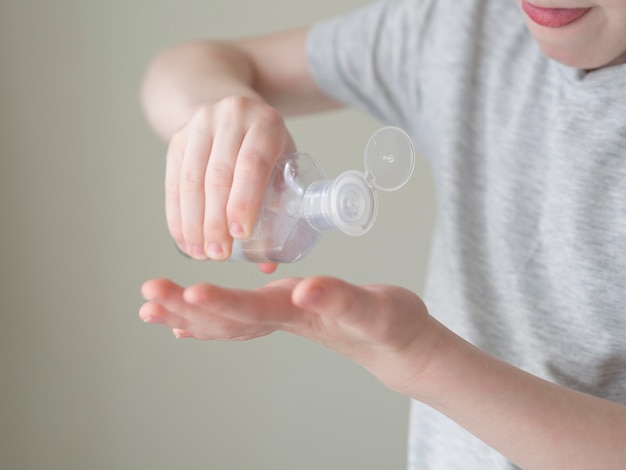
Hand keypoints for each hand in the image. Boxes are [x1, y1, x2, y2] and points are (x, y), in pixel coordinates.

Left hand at [139, 276, 438, 393]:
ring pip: (226, 322)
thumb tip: (306, 292)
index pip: (254, 311)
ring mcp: (280, 319)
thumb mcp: (374, 309)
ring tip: (151, 309)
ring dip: (187, 315)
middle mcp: (282, 318)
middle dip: (185, 309)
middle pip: (228, 320)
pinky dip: (209, 321)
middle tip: (148, 298)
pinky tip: (186, 323)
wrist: (396, 342)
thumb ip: (342, 300)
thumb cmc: (390, 324)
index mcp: (300, 313)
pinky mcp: (284, 315)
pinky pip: (238, 321)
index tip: (187, 294)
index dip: (221, 304)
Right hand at [165, 96, 294, 268]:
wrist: (235, 113)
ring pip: (191, 180)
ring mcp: (200, 124)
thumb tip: (268, 265)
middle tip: (219, 255)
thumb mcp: (283, 165)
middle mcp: (231, 117)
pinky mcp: (177, 138)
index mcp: (266, 123)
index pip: (252, 164)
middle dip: (216, 221)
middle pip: (218, 175)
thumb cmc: (267, 149)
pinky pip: (173, 181)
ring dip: (194, 223)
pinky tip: (184, 239)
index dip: (244, 202)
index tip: (240, 235)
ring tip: (201, 253)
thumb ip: (281, 207)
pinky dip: (177, 215)